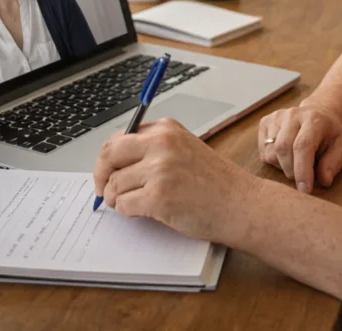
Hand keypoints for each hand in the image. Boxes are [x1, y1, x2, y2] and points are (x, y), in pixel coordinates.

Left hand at [93, 117, 255, 242]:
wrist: (241, 204)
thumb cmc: (216, 183)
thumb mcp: (184, 149)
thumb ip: (153, 149)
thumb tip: (115, 162)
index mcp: (166, 129)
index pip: (119, 137)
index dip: (108, 158)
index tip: (107, 171)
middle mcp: (161, 143)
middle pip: (109, 155)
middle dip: (101, 176)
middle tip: (104, 191)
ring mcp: (160, 169)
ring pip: (114, 184)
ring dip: (119, 199)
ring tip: (138, 204)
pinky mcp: (158, 196)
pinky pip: (124, 205)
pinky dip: (129, 212)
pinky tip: (148, 212)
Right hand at [257, 101, 341, 193]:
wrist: (318, 115)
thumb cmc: (330, 135)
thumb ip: (333, 164)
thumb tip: (324, 181)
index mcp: (314, 120)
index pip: (302, 145)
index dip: (302, 170)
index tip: (305, 190)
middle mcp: (292, 115)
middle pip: (282, 149)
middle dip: (291, 171)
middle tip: (302, 177)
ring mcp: (276, 117)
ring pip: (270, 153)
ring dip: (282, 167)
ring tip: (296, 162)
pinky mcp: (265, 122)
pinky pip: (263, 151)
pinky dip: (274, 161)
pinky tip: (286, 156)